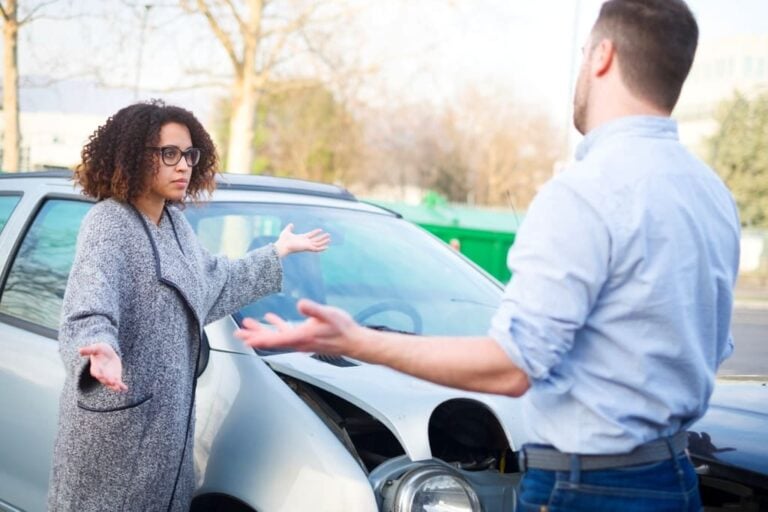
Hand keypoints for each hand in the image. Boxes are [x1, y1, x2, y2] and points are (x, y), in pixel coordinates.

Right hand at [78, 342, 127, 391]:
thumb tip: (79, 350)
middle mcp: (101, 374)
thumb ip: (88, 350)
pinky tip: (125, 389)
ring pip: (110, 383)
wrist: (107, 354)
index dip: (97, 373)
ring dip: (114, 386)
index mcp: (95, 367)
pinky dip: (121, 386)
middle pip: (103, 379)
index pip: (95, 371)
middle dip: (107, 380)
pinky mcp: (115, 377)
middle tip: (112, 382)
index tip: (99, 375)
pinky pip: (118, 383)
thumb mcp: (95, 348)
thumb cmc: (100, 350)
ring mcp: (108, 377)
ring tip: (118, 388)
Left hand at [235, 299, 359, 355]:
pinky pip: (286, 333)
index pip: (275, 340)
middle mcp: (298, 342)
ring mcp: (300, 340)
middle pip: (271, 341)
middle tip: (237, 334)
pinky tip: (270, 319)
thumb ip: (314, 310)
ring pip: (276, 337)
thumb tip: (299, 304)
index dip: (259, 339)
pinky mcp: (305, 336)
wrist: (353, 341)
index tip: (245, 339)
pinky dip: (276, 327)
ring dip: (261, 332)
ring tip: (246, 326)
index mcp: (301, 337)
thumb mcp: (329, 315)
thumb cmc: (343, 328)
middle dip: (253, 337)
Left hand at [273, 224, 330, 256]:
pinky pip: (316, 249)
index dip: (315, 232)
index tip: (320, 229)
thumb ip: (289, 228)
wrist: (282, 245)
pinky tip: (327, 247)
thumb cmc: (283, 240)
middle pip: (316, 239)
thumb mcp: (287, 231)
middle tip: (328, 235)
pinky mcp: (307, 248)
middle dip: (322, 237)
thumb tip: (291, 224)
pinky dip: (321, 248)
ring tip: (329, 238)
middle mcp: (305, 242)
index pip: (311, 235)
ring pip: (318, 244)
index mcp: (302, 238)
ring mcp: (307, 245)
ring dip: (324, 241)